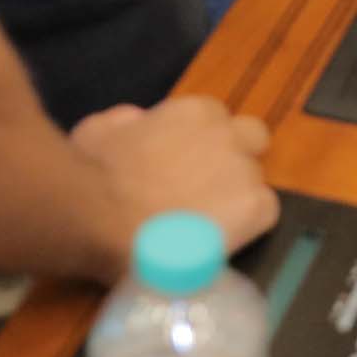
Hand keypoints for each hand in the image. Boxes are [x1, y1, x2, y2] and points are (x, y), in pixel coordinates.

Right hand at [70, 96, 278, 273]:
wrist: (101, 218)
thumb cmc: (92, 174)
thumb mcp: (99, 130)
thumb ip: (127, 122)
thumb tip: (138, 122)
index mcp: (193, 112)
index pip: (215, 120)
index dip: (200, 146)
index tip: (183, 168)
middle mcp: (226, 134)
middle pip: (251, 140)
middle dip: (235, 159)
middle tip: (207, 192)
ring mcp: (243, 170)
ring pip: (255, 181)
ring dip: (234, 200)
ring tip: (205, 228)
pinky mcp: (254, 208)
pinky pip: (264, 214)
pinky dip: (245, 229)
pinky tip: (216, 244)